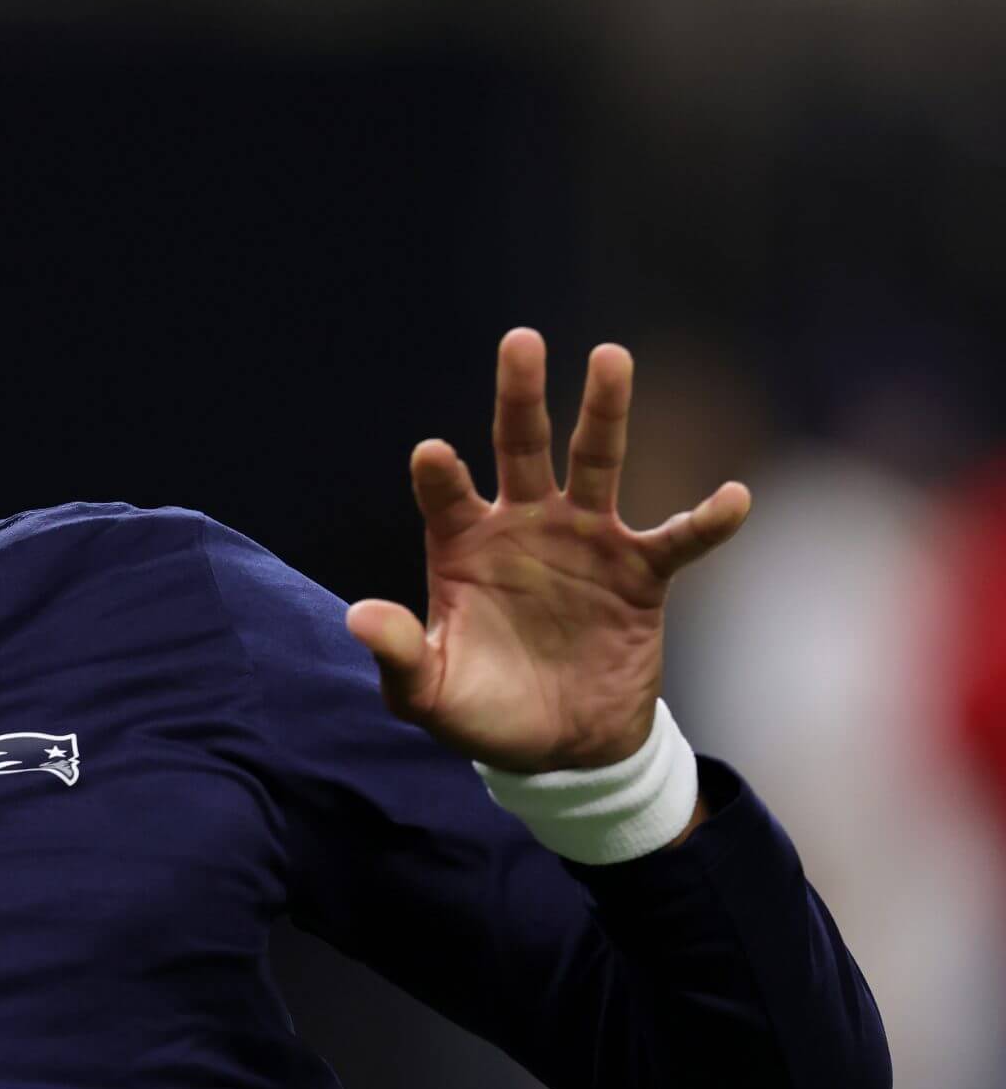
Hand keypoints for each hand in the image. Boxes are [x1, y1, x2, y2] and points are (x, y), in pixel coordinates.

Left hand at [344, 329, 751, 773]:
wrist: (559, 748)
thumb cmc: (483, 712)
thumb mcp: (429, 694)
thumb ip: (398, 654)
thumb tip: (356, 616)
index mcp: (463, 547)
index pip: (447, 497)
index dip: (440, 476)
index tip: (432, 454)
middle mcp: (523, 527)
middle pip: (520, 447)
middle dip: (520, 396)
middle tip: (521, 340)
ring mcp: (584, 541)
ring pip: (597, 463)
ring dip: (605, 412)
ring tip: (610, 356)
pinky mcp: (639, 573)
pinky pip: (677, 540)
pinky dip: (706, 521)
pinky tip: (733, 498)